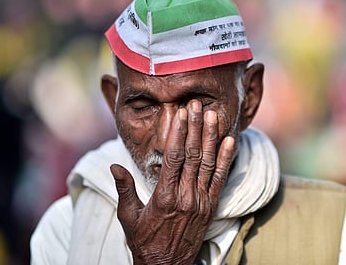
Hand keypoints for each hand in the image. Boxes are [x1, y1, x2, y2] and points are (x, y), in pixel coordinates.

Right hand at [110, 100, 235, 264]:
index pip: (175, 158)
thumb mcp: (128, 216)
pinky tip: (230, 141)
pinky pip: (221, 179)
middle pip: (194, 155)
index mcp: (164, 196)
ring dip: (211, 137)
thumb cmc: (144, 240)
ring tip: (213, 115)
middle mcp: (185, 196)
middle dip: (195, 127)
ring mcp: (201, 201)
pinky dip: (226, 159)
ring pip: (209, 163)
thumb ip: (124, 189)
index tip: (181, 114)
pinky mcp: (211, 206)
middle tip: (197, 105)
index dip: (180, 134)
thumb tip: (114, 166)